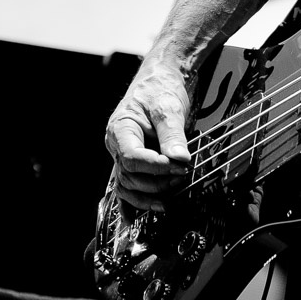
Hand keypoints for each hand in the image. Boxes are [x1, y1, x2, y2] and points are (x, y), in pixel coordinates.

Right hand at [104, 58, 193, 209]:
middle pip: (129, 176)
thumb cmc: (160, 89)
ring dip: (150, 195)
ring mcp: (123, 156)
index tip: (178, 167)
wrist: (161, 80)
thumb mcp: (168, 107)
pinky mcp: (134, 163)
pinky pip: (129, 188)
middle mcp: (117, 145)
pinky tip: (138, 218)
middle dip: (156, 181)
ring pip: (128, 186)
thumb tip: (179, 160)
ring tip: (172, 196)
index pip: (131, 158)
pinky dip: (135, 203)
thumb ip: (172, 135)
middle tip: (183, 176)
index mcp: (120, 129)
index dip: (154, 167)